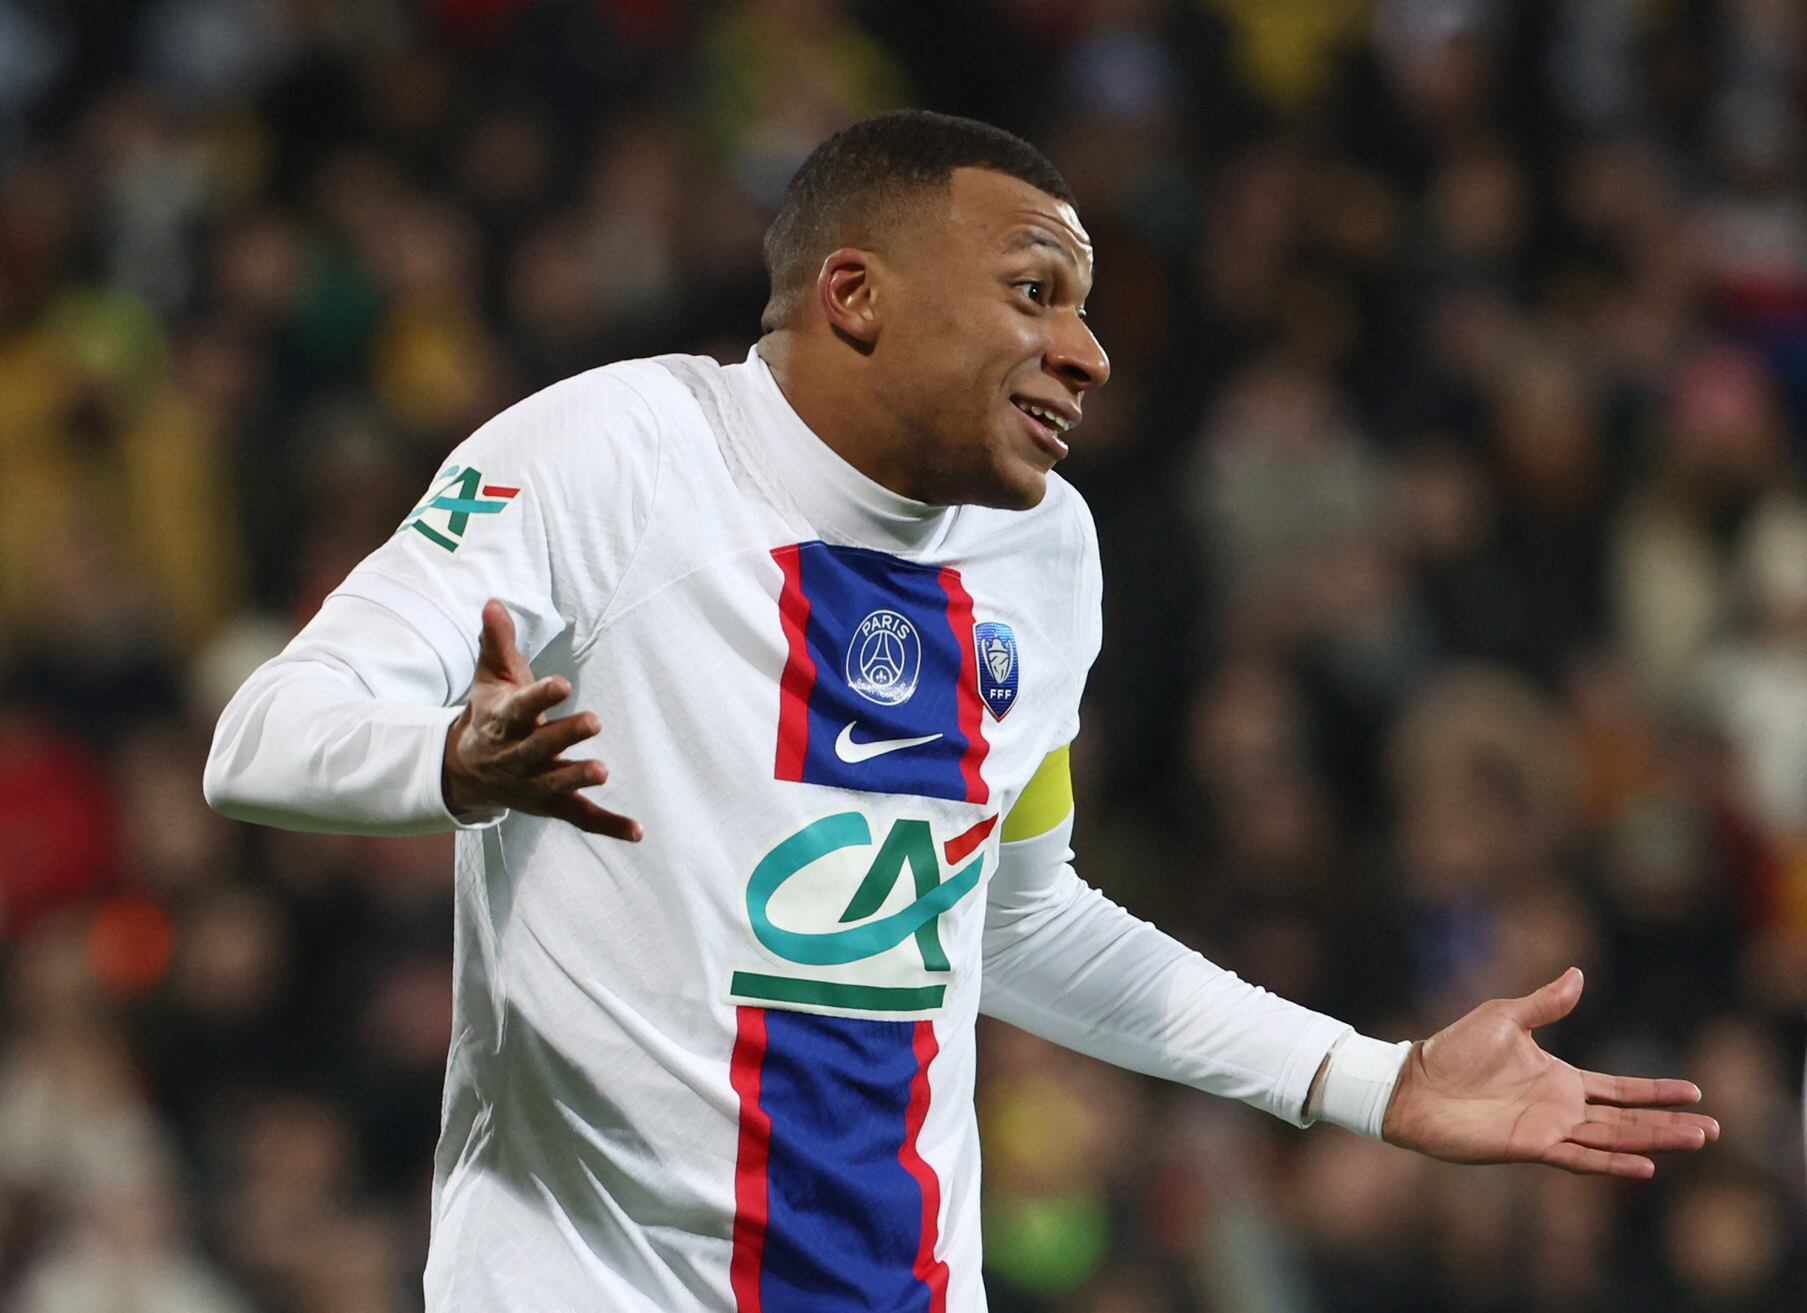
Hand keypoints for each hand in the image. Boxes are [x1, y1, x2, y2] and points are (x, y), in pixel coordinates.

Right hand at [442, 599, 642, 839]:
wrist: (468, 769)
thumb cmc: (491, 713)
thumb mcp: (491, 677)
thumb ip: (498, 642)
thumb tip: (493, 602)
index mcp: (503, 721)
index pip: (521, 708)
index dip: (540, 696)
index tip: (562, 683)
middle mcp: (518, 755)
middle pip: (540, 747)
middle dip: (565, 736)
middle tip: (594, 721)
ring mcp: (535, 784)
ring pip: (558, 784)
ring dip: (579, 778)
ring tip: (603, 771)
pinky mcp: (553, 805)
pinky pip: (582, 818)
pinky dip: (609, 825)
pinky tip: (637, 831)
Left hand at [1381, 967, 1716, 1178]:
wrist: (1414, 1084)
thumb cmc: (1453, 1050)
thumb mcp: (1504, 1017)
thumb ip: (1546, 1003)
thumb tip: (1579, 975)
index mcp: (1560, 1078)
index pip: (1620, 1088)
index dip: (1655, 1091)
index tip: (1694, 1092)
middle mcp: (1562, 1108)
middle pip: (1627, 1118)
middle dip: (1669, 1123)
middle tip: (1714, 1129)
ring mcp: (1549, 1129)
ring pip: (1613, 1139)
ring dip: (1654, 1140)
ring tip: (1695, 1141)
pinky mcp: (1530, 1146)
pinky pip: (1579, 1158)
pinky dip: (1611, 1163)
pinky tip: (1645, 1166)